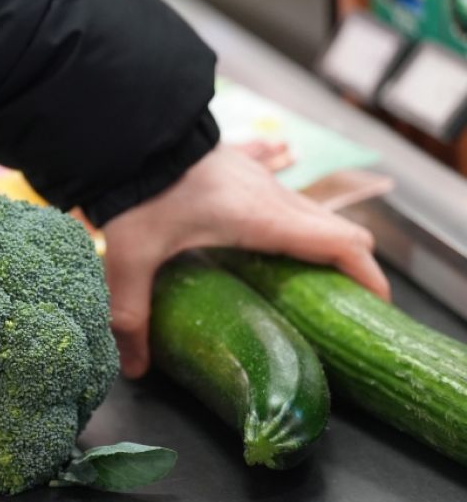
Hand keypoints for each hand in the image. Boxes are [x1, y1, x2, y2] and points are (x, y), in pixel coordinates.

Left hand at [101, 144, 390, 378]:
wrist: (127, 133)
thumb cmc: (138, 193)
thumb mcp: (131, 259)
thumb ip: (132, 315)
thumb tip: (136, 368)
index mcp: (263, 220)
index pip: (342, 245)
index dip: (368, 276)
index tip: (374, 305)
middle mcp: (272, 195)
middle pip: (335, 229)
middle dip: (347, 265)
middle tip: (336, 301)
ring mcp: (256, 172)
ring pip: (308, 205)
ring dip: (317, 231)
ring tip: (306, 263)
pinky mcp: (235, 157)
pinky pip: (274, 166)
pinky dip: (287, 178)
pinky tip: (284, 169)